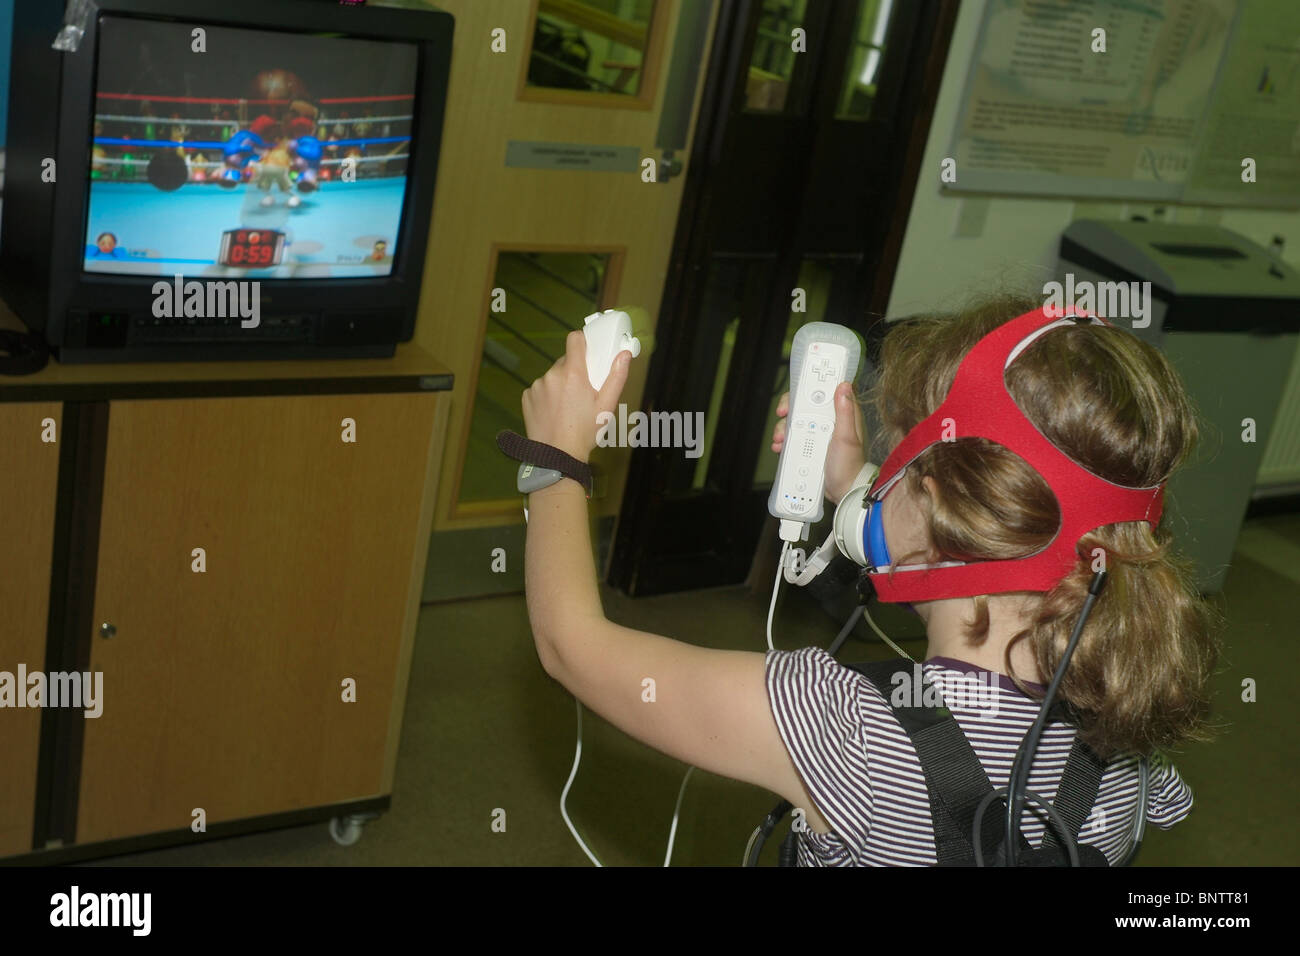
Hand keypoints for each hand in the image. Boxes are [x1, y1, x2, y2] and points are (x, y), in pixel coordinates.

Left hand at [522, 329, 630, 461]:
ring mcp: (537, 386)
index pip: (574, 339)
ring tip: (567, 407)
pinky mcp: (527, 397)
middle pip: (565, 361)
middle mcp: (552, 375)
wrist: (557, 456)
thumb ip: (617, 377)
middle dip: (574, 372)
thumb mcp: (606, 406)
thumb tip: (625, 354)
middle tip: (583, 392)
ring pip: (552, 376)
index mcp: (573, 373)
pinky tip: (554, 412)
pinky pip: (540, 389)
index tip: (588, 352)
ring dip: (560, 384)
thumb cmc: (585, 432)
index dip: (583, 342)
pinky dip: (547, 396)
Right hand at [771, 381, 867, 504]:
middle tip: (783, 415)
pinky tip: (781, 446)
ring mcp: (819, 433)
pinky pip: (794, 437)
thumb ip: (845, 412)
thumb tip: (844, 386)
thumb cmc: (849, 466)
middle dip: (790, 409)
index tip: (797, 394)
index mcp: (842, 415)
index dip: (809, 389)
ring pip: (796, 421)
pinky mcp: (810, 445)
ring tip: (781, 438)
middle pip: (805, 405)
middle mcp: (830, 421)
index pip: (824, 392)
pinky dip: (785, 440)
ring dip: (785, 427)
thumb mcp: (846, 438)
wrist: (843, 491)